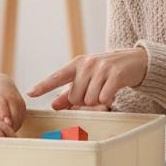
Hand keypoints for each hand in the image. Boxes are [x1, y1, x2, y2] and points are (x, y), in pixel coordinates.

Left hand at [0, 74, 25, 130]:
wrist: (2, 84)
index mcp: (0, 96)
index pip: (4, 108)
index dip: (5, 116)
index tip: (6, 123)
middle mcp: (12, 99)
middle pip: (13, 117)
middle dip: (7, 128)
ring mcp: (19, 103)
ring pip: (18, 121)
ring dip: (11, 128)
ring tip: (2, 132)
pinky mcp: (24, 107)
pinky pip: (21, 121)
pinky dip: (15, 126)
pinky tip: (7, 127)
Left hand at [26, 48, 147, 110]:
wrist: (134, 60)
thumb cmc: (107, 71)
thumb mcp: (87, 77)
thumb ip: (70, 91)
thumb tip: (54, 105)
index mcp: (77, 64)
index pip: (57, 77)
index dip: (43, 86)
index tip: (30, 93)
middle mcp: (87, 64)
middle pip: (75, 96)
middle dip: (84, 100)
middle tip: (95, 91)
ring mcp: (101, 68)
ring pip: (89, 99)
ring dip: (97, 101)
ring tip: (104, 90)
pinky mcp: (115, 75)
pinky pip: (104, 98)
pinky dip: (108, 100)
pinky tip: (112, 92)